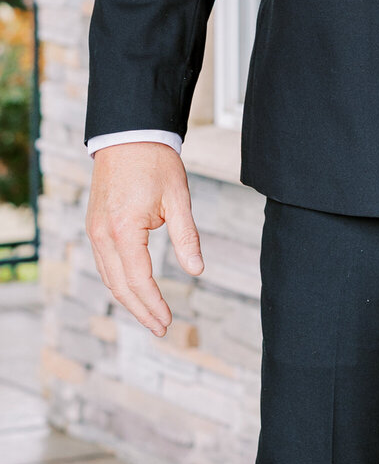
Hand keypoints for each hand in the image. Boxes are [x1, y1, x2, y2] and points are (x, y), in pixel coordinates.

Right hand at [87, 142, 203, 337]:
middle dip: (140, 310)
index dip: (153, 304)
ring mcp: (95, 231)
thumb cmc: (155, 163)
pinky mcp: (95, 226)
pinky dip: (119, 281)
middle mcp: (102, 235)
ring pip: (109, 277)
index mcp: (123, 230)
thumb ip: (186, 237)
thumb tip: (197, 269)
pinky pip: (105, 263)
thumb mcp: (178, 198)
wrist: (129, 135)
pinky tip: (134, 290)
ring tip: (149, 316)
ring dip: (128, 299)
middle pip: (119, 286)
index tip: (168, 321)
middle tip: (161, 328)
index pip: (138, 280)